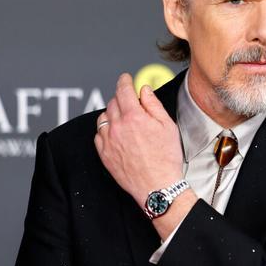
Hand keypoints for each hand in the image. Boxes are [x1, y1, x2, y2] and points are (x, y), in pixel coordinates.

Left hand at [93, 73, 183, 205]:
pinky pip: (98, 135)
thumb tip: (144, 90)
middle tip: (131, 103)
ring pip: (103, 117)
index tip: (125, 79)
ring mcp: (108, 141)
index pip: (123, 89)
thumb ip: (153, 104)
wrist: (158, 186)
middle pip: (113, 102)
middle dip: (121, 98)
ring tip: (124, 120)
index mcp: (133, 117)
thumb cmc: (166, 159)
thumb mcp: (167, 126)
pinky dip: (106, 130)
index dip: (124, 80)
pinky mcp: (104, 154)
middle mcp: (117, 127)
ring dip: (112, 114)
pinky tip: (117, 135)